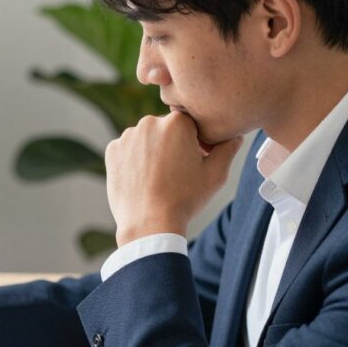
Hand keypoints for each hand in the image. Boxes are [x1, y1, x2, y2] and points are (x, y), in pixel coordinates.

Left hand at [104, 111, 242, 245]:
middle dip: (172, 145)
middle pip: (166, 130)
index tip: (194, 162)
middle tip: (176, 173)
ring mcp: (127, 137)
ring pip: (145, 139)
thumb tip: (235, 135)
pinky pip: (127, 150)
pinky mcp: (112, 151)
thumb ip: (228, 148)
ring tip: (158, 178)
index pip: (190, 124)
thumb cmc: (185, 199)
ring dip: (152, 151)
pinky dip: (134, 161)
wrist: (149, 224)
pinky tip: (142, 179)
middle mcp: (149, 122)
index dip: (195, 143)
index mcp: (177, 122)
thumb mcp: (216, 174)